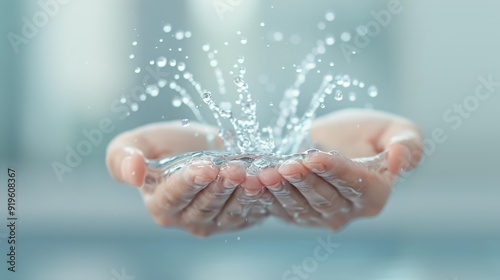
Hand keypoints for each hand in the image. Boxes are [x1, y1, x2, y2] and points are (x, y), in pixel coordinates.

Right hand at [106, 122, 270, 235]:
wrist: (201, 146)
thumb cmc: (166, 145)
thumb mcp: (136, 143)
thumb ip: (122, 157)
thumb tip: (132, 172)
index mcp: (159, 204)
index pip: (173, 197)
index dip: (188, 182)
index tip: (204, 167)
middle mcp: (185, 219)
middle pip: (204, 205)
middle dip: (219, 186)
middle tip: (233, 168)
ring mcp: (213, 222)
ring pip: (228, 210)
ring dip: (241, 193)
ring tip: (251, 174)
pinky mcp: (236, 219)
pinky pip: (248, 211)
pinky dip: (257, 198)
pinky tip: (264, 182)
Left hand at [257, 109, 422, 230]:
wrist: (333, 139)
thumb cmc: (366, 133)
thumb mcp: (396, 129)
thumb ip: (408, 144)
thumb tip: (401, 161)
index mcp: (375, 193)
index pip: (354, 183)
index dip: (333, 170)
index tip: (314, 156)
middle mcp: (349, 211)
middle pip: (324, 197)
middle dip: (303, 180)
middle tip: (286, 165)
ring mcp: (321, 216)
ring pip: (300, 206)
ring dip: (281, 190)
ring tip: (266, 173)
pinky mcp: (297, 214)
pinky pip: (279, 208)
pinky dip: (265, 196)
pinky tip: (252, 183)